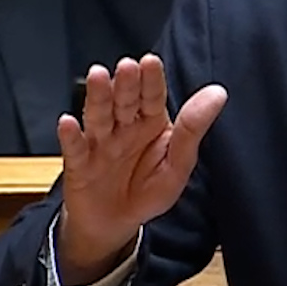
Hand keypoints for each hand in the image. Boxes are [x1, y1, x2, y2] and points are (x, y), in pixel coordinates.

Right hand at [54, 55, 226, 283]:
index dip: (151, 79)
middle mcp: (123, 127)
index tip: (150, 62)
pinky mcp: (79, 164)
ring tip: (97, 77)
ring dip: (97, 97)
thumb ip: (193, 129)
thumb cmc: (149, 190)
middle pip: (124, 101)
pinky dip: (70, 137)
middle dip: (126, 84)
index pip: (152, 96)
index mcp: (150, 122)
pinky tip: (68, 123)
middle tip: (127, 66)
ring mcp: (100, 143)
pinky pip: (75, 149)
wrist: (116, 223)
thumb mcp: (178, 164)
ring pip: (98, 116)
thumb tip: (218, 93)